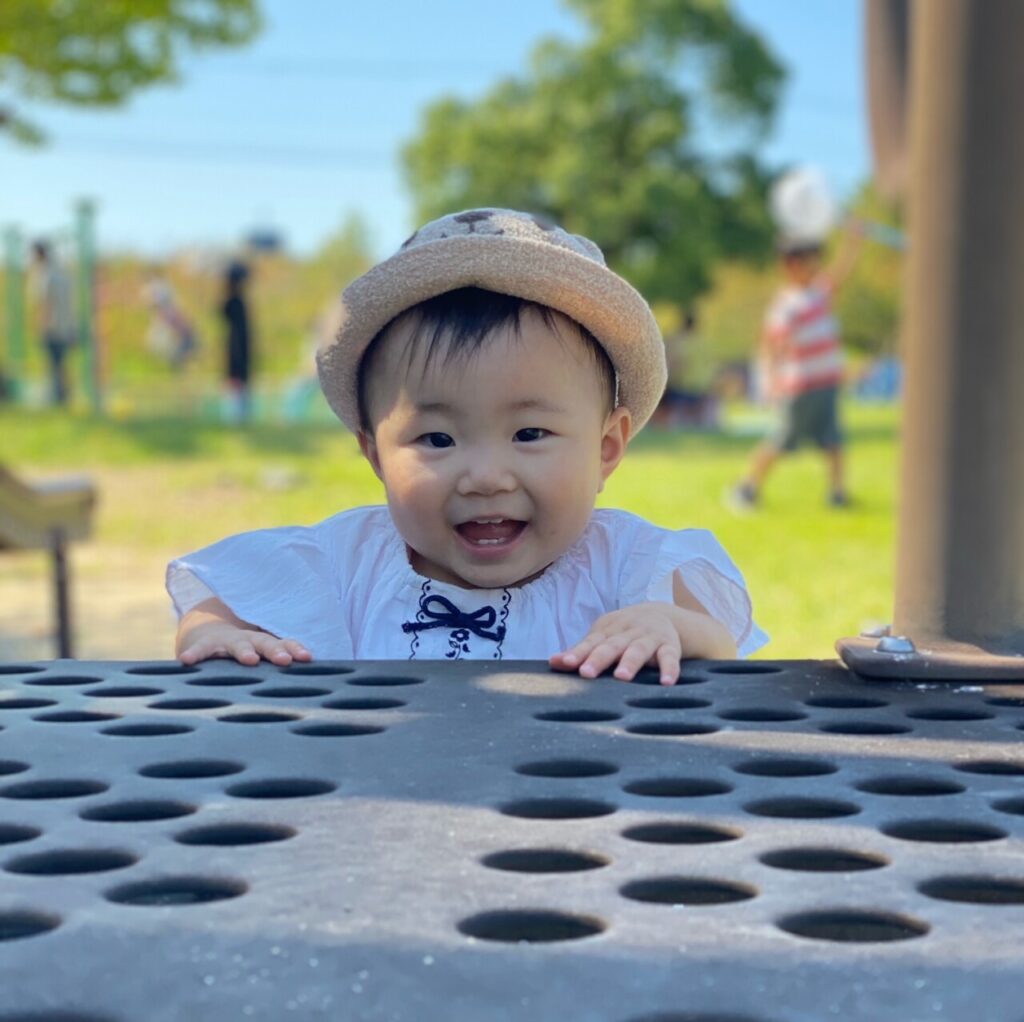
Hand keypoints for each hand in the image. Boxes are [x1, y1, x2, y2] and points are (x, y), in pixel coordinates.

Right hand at [175, 597, 311, 666]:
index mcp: (264, 643)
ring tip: (250, 660)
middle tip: (285, 660)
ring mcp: (227, 640)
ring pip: (237, 644)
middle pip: (265, 642)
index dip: (295, 649)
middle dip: (276, 651)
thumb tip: (302, 693)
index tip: (306, 658)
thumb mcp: (258, 655)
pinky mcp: (205, 644)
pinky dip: (194, 654)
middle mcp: (249, 639)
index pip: (283, 644)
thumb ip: (274, 670)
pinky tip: (186, 661)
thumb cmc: (241, 650)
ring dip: (245, 651)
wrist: (206, 630)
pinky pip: (200, 650)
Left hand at [550, 603, 733, 685]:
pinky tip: (666, 683)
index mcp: (608, 630)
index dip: (578, 652)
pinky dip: (670, 669)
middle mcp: (627, 632)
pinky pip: (670, 657)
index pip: (591, 642)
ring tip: (622, 677)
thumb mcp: (603, 636)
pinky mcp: (670, 646)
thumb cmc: (623, 632)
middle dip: (599, 658)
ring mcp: (649, 638)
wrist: (662, 613)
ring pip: (639, 649)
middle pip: (612, 645)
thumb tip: (553, 662)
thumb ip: (581, 651)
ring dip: (630, 662)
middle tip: (587, 672)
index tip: (565, 663)